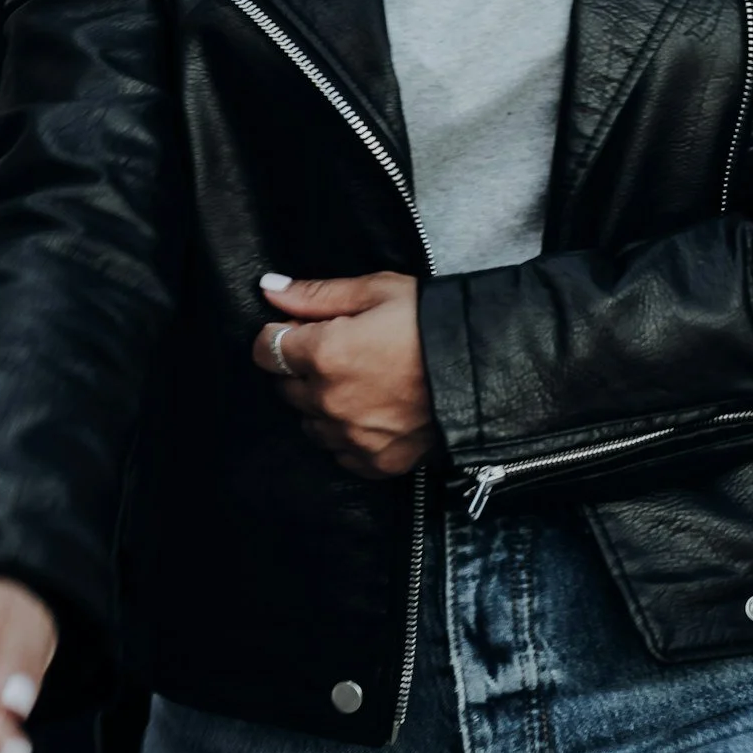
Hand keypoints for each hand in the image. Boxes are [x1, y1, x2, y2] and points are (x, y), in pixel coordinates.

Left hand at [253, 272, 434, 476]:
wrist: (485, 368)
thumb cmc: (432, 320)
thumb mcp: (378, 291)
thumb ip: (317, 295)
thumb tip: (269, 290)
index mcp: (325, 354)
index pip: (266, 350)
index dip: (281, 333)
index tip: (303, 328)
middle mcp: (329, 402)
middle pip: (285, 387)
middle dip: (302, 366)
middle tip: (342, 349)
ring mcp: (350, 437)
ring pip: (309, 422)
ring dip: (322, 402)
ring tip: (362, 379)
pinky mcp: (373, 462)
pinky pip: (339, 451)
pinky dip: (347, 433)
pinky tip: (374, 409)